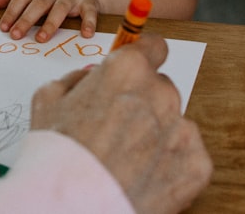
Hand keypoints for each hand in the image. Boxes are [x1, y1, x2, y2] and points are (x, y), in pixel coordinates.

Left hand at [0, 0, 98, 41]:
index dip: (11, 12)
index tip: (3, 28)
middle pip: (38, 4)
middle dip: (26, 19)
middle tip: (16, 35)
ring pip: (60, 8)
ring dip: (51, 23)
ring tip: (41, 39)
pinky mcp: (88, 4)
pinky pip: (89, 13)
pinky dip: (88, 23)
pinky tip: (85, 35)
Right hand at [30, 35, 211, 213]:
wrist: (74, 202)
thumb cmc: (57, 150)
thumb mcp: (48, 99)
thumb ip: (75, 80)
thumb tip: (90, 78)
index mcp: (127, 70)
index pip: (155, 46)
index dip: (144, 57)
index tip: (138, 68)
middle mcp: (161, 93)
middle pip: (160, 88)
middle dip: (143, 102)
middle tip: (116, 127)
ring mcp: (183, 129)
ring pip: (173, 123)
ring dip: (156, 133)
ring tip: (125, 158)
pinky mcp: (197, 164)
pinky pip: (187, 155)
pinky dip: (169, 164)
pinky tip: (141, 175)